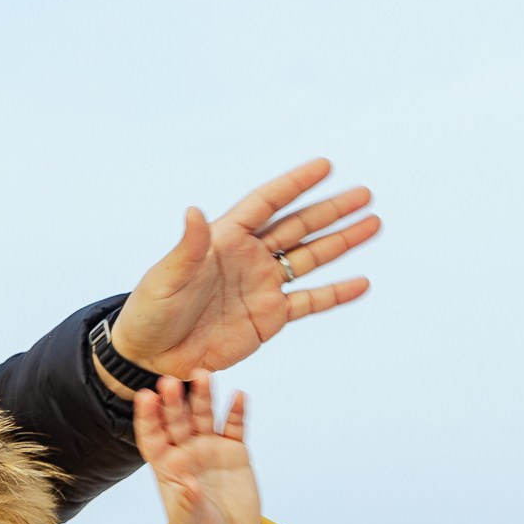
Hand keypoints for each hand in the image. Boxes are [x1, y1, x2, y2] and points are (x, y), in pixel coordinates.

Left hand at [102, 159, 379, 396]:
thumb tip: (194, 210)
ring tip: (373, 225)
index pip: (265, 204)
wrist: (152, 357)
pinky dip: (335, 293)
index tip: (326, 166)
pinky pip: (309, 302)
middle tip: (365, 194)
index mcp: (223, 240)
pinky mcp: (268, 318)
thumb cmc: (151, 312)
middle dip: (330, 211)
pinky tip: (361, 283)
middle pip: (297, 227)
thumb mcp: (167, 277)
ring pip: (310, 259)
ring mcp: (261, 287)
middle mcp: (248, 258)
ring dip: (341, 243)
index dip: (295, 184)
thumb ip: (188, 247)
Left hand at [133, 373, 259, 523]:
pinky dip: (237, 412)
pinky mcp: (235, 451)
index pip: (152, 437)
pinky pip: (235, 428)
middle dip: (173, 401)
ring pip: (204, 417)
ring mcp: (210, 449)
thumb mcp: (192, 521)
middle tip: (171, 380)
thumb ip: (189, 501)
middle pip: (177, 421)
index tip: (145, 397)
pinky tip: (240, 396)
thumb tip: (188, 483)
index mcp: (166, 467)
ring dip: (204, 397)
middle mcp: (185, 452)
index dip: (148, 418)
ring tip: (204, 375)